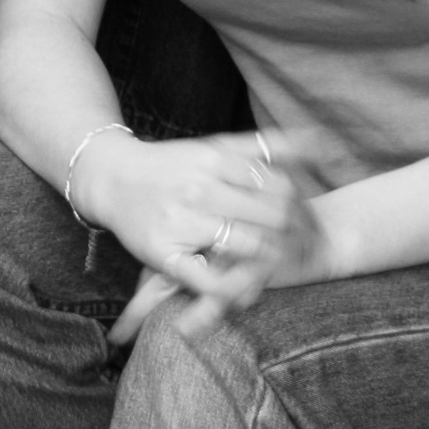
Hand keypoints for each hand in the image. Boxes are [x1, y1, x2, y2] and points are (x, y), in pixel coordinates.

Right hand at [77, 129, 326, 344]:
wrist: (111, 178)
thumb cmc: (171, 165)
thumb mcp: (213, 147)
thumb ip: (262, 145)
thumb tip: (317, 136)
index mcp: (213, 160)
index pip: (276, 183)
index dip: (302, 204)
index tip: (309, 219)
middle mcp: (199, 188)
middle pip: (269, 215)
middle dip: (295, 235)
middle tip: (306, 249)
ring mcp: (182, 221)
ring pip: (247, 247)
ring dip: (272, 262)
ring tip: (281, 268)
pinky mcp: (164, 254)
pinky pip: (209, 280)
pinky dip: (234, 290)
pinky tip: (246, 291)